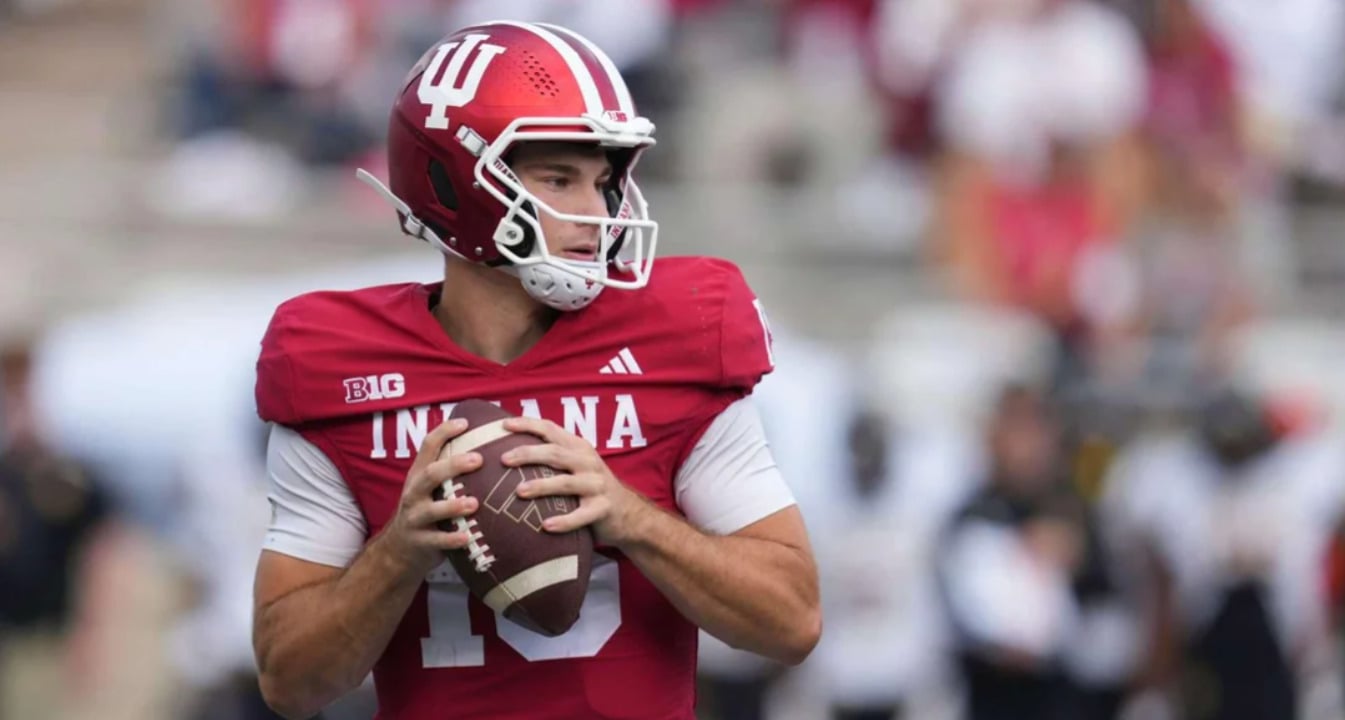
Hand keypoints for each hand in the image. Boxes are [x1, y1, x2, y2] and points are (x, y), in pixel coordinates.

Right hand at [381, 418, 483, 575]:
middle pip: (430, 474)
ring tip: (474, 503)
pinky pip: (436, 541)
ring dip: (453, 506)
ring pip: (431, 509)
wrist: (398, 549)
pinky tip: (468, 537)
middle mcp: (414, 493)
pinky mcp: (419, 542)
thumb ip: (448, 469)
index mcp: (419, 475)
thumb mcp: (430, 487)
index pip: (428, 446)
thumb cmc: (425, 510)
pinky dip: (452, 539)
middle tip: (478, 459)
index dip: (444, 432)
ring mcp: (414, 518)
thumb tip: (485, 444)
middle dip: (453, 465)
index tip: (465, 422)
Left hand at [500, 417, 644, 545]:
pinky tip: (546, 526)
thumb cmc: (590, 487)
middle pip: (555, 453)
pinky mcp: (603, 509)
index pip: (550, 429)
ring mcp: (597, 485)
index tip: (502, 426)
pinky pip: (581, 516)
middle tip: (503, 459)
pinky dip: (564, 521)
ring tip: (519, 491)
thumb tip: (507, 451)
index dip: (527, 425)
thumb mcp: (576, 464)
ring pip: (566, 483)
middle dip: (528, 454)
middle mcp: (588, 462)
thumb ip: (552, 456)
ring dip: (541, 485)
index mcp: (578, 447)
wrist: (628, 513)